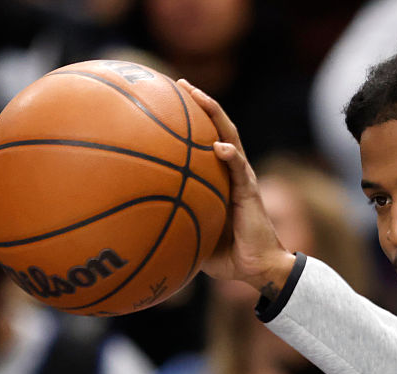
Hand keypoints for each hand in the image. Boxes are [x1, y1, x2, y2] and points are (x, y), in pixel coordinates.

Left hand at [177, 79, 296, 298]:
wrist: (257, 267)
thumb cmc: (226, 253)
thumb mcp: (193, 233)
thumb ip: (176, 219)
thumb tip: (139, 222)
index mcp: (220, 178)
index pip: (206, 139)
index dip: (191, 119)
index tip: (170, 99)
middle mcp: (232, 171)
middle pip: (218, 128)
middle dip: (202, 103)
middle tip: (182, 83)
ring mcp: (243, 179)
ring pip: (230, 138)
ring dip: (216, 116)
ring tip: (200, 97)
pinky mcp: (250, 193)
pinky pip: (241, 171)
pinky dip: (231, 157)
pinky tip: (219, 146)